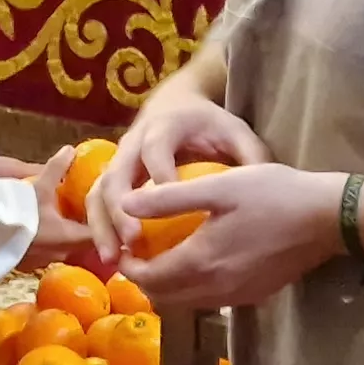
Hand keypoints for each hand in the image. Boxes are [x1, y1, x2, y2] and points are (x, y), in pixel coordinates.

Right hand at [1, 146, 98, 272]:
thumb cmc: (17, 211)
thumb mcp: (39, 186)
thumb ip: (57, 169)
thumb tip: (70, 149)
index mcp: (71, 237)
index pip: (101, 236)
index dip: (110, 228)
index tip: (115, 217)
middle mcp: (61, 253)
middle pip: (85, 246)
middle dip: (90, 232)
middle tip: (96, 217)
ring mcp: (43, 261)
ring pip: (65, 251)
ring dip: (70, 239)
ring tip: (72, 223)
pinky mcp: (27, 263)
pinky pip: (47, 253)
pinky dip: (52, 243)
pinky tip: (48, 232)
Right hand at [86, 70, 270, 262]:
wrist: (177, 106)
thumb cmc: (211, 125)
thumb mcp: (235, 132)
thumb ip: (250, 156)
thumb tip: (267, 193)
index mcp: (164, 127)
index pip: (156, 151)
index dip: (160, 179)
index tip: (169, 210)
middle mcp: (133, 142)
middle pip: (115, 175)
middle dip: (119, 210)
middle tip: (132, 242)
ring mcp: (117, 160)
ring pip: (97, 192)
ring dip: (101, 226)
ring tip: (113, 259)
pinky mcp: (112, 177)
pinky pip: (96, 204)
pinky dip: (99, 230)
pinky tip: (113, 259)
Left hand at [117, 164, 342, 310]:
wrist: (328, 218)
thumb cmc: (273, 194)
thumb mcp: (219, 187)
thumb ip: (169, 199)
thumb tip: (124, 204)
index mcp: (202, 262)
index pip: (150, 279)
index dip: (128, 267)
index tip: (121, 248)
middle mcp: (217, 289)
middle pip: (165, 298)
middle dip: (144, 280)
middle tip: (138, 254)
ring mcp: (238, 296)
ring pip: (187, 303)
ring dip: (168, 287)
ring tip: (164, 257)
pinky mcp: (255, 295)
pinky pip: (210, 300)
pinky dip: (193, 289)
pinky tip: (198, 262)